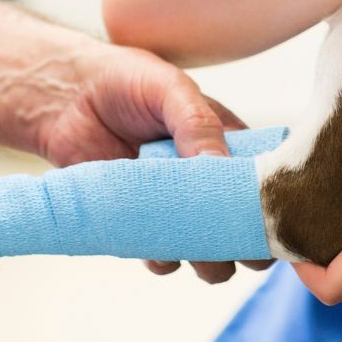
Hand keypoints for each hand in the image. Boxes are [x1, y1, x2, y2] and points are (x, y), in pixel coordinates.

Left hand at [37, 40, 254, 283]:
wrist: (67, 98)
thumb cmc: (128, 81)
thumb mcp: (171, 90)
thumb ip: (198, 123)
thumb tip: (220, 166)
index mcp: (231, 142)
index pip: (268, 179)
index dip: (274, 202)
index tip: (271, 217)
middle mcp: (210, 178)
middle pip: (245, 224)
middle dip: (246, 242)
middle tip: (234, 244)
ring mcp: (176, 204)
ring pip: (210, 249)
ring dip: (209, 260)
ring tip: (196, 251)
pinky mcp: (141, 223)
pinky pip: (163, 257)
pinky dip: (164, 259)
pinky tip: (155, 246)